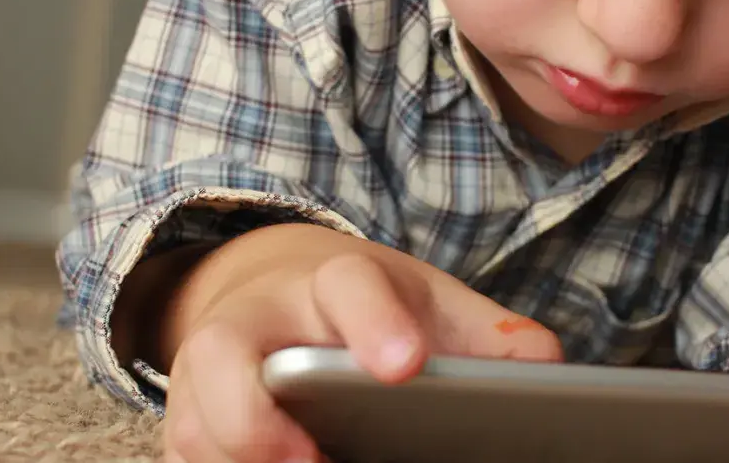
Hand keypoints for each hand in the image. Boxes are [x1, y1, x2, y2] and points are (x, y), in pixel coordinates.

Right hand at [158, 225, 561, 462]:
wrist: (280, 294)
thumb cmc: (372, 310)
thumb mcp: (433, 307)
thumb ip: (489, 339)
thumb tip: (547, 375)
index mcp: (331, 282)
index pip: (349, 285)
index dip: (374, 323)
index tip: (404, 367)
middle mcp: (254, 321)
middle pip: (222, 352)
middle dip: (254, 415)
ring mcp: (206, 373)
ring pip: (189, 418)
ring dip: (229, 459)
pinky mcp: (185, 418)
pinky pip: (181, 455)